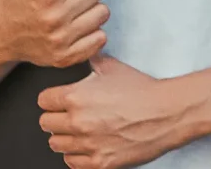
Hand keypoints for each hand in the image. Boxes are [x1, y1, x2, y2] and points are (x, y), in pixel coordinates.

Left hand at [38, 56, 198, 168]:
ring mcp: (88, 144)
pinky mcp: (100, 162)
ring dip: (65, 137)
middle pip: (45, 124)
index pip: (43, 101)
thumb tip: (83, 53)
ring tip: (79, 131)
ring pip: (56, 144)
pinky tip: (87, 146)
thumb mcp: (114, 68)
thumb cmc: (144, 91)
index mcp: (76, 97)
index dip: (51, 99)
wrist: (168, 112)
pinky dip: (77, 155)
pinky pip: (72, 162)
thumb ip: (92, 62)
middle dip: (56, 118)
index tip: (58, 100)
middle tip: (69, 115)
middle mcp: (77, 122)